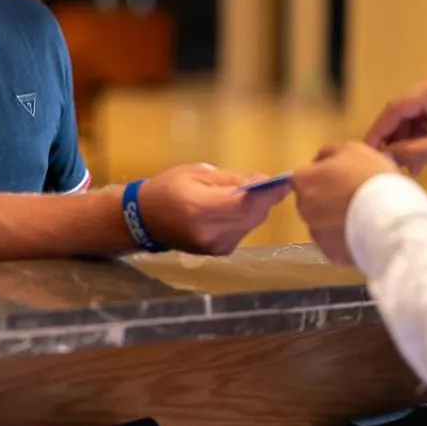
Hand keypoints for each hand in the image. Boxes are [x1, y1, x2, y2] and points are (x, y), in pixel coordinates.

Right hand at [137, 163, 288, 254]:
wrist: (144, 219)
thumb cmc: (168, 187)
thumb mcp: (197, 173)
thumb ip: (231, 179)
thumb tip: (262, 181)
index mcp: (200, 208)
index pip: (245, 203)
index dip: (267, 192)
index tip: (282, 180)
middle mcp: (210, 232)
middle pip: (252, 215)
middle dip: (265, 199)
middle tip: (270, 184)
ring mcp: (215, 246)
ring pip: (251, 224)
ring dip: (256, 209)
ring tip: (249, 194)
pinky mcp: (218, 252)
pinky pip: (242, 232)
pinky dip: (245, 219)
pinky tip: (235, 210)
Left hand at [292, 141, 398, 265]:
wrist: (391, 216)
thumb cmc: (370, 176)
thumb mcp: (351, 149)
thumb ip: (329, 152)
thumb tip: (320, 161)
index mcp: (303, 180)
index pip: (305, 176)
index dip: (325, 175)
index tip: (345, 177)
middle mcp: (302, 208)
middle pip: (313, 200)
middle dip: (329, 198)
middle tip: (356, 194)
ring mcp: (316, 233)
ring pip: (324, 223)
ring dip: (337, 219)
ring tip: (365, 215)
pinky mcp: (331, 253)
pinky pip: (336, 243)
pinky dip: (346, 238)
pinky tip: (365, 231)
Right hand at [365, 70, 426, 174]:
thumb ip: (411, 151)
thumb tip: (386, 155)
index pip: (397, 107)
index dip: (380, 130)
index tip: (369, 148)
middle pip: (409, 112)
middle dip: (402, 140)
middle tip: (396, 163)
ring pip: (424, 116)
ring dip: (418, 141)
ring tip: (419, 166)